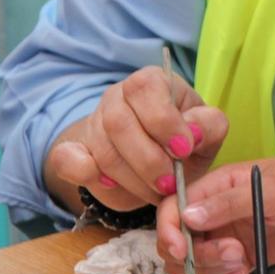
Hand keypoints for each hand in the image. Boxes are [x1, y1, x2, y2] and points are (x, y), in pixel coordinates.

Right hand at [45, 65, 227, 211]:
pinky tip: (112, 184)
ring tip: (156, 191)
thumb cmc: (184, 144)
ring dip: (132, 179)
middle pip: (119, 123)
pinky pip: (66, 160)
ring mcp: (92, 122)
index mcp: (152, 82)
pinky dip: (85, 174)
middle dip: (148, 160)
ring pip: (102, 150)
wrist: (154, 165)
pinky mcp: (73, 150)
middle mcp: (118, 96)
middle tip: (170, 183)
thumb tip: (193, 133)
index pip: (145, 89)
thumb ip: (209, 126)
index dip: (164, 122)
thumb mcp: (207, 134)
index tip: (184, 151)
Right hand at [156, 156, 274, 273]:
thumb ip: (229, 203)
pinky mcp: (241, 256)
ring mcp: (227, 235)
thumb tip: (188, 215)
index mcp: (218, 185)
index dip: (169, 230)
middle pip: (178, 241)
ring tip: (243, 264)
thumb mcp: (272, 189)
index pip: (174, 206)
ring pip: (193, 263)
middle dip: (197, 256)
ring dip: (209, 271)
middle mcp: (216, 211)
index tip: (182, 251)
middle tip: (235, 254)